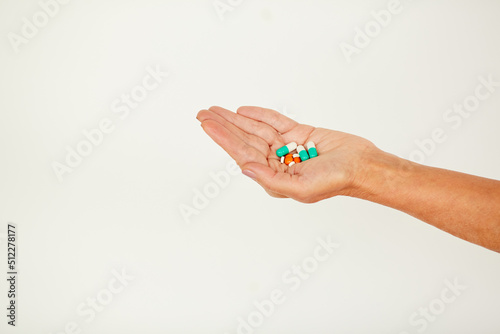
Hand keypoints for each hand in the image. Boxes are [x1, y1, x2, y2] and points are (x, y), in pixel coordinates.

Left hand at [196, 106, 379, 202]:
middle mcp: (277, 162)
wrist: (363, 165)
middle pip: (245, 140)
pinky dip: (261, 115)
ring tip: (217, 109)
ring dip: (237, 119)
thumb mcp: (301, 187)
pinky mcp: (299, 134)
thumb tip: (244, 167)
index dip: (224, 138)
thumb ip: (270, 180)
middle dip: (224, 126)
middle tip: (203, 113)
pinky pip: (276, 122)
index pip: (243, 154)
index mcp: (274, 177)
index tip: (207, 124)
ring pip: (257, 129)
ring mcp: (288, 147)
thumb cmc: (336, 181)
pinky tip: (244, 111)